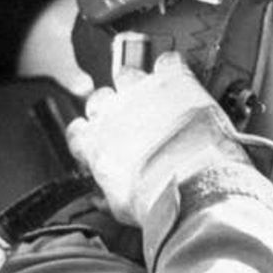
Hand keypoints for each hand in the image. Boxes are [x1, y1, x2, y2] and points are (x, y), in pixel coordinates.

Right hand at [66, 52, 238, 224]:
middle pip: (100, 100)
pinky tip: (179, 80)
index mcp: (95, 143)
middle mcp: (111, 112)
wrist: (194, 185)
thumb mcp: (123, 209)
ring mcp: (142, 92)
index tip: (104, 145)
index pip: (77, 132)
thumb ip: (107, 196)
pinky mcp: (173, 81)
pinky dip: (172, 69)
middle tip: (133, 124)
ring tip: (155, 100)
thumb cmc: (157, 202)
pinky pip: (168, 62)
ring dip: (138, 86)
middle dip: (113, 109)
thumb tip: (100, 199)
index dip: (91, 137)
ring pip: (128, 75)